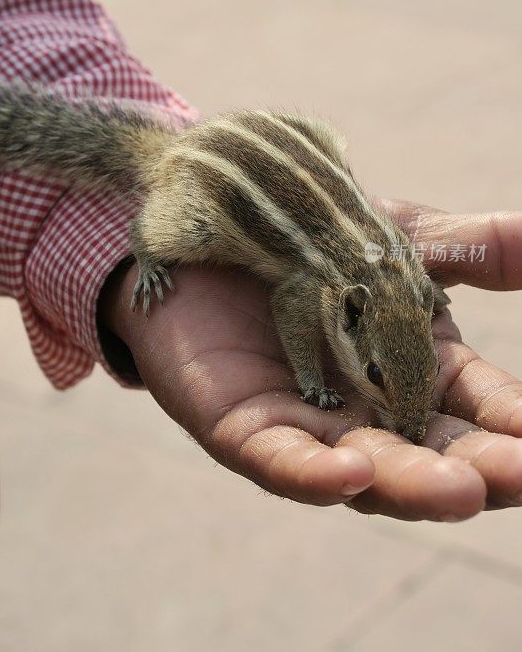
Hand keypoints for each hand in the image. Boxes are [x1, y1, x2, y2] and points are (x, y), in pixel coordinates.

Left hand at [99, 205, 521, 520]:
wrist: (217, 219)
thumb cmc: (313, 237)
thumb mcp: (402, 241)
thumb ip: (475, 249)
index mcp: (414, 370)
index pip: (478, 409)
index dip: (515, 424)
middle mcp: (368, 411)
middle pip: (431, 455)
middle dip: (479, 470)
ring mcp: (306, 424)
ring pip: (363, 469)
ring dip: (411, 486)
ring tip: (463, 490)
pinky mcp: (241, 425)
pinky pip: (277, 459)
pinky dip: (313, 473)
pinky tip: (351, 473)